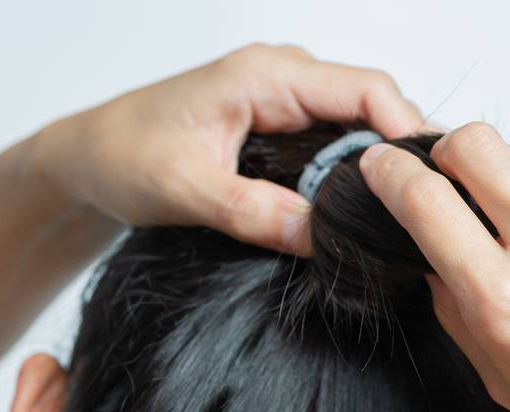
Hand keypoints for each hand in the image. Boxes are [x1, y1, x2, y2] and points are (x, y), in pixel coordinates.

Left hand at [33, 43, 424, 253]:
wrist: (85, 159)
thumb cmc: (122, 156)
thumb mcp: (187, 191)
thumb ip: (255, 213)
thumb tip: (323, 239)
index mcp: (265, 75)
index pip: (366, 90)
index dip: (406, 134)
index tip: (424, 187)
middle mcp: (283, 77)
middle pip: (376, 106)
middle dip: (403, 155)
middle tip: (424, 214)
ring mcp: (286, 100)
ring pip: (362, 125)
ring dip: (383, 167)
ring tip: (403, 219)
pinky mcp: (283, 126)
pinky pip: (339, 141)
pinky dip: (359, 174)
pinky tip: (367, 213)